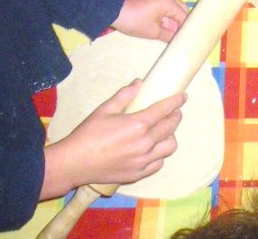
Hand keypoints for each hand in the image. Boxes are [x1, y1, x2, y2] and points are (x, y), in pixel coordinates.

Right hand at [41, 81, 184, 195]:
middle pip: (171, 127)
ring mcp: (142, 161)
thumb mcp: (105, 109)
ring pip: (170, 147)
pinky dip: (159, 155)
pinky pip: (158, 163)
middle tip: (172, 111)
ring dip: (169, 136)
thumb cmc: (88, 133)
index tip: (183, 96)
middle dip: (175, 116)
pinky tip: (152, 149)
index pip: (165, 109)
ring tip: (162, 131)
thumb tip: (139, 82)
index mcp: (138, 124)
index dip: (177, 101)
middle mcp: (145, 143)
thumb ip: (125, 95)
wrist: (74, 163)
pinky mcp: (137, 174)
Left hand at [112, 0, 187, 40]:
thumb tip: (177, 39)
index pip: (184, 16)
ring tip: (171, 34)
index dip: (186, 28)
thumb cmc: (135, 21)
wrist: (113, 10)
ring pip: (173, 8)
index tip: (186, 39)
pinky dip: (166, 15)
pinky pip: (165, 6)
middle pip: (181, 9)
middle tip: (179, 36)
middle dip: (181, 23)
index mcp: (169, 2)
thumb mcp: (152, 32)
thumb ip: (168, 35)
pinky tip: (163, 26)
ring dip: (173, 20)